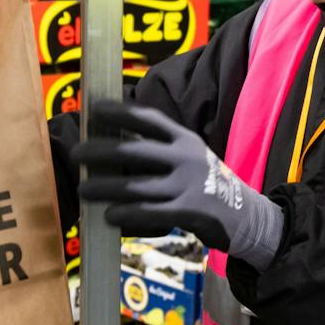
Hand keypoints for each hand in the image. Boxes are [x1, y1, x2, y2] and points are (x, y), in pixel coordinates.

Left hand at [72, 100, 284, 269]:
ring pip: (135, 186)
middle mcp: (186, 157)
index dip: (120, 112)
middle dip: (100, 152)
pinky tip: (109, 215)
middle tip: (77, 154)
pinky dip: (126, 214)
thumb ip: (160, 148)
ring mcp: (188, 185)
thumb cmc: (206, 183)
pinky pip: (149, 213)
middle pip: (134, 151)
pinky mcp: (189, 212)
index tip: (94, 109)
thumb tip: (112, 144)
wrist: (246, 214)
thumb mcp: (191, 156)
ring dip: (104, 188)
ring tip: (84, 188)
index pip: (148, 119)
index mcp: (184, 138)